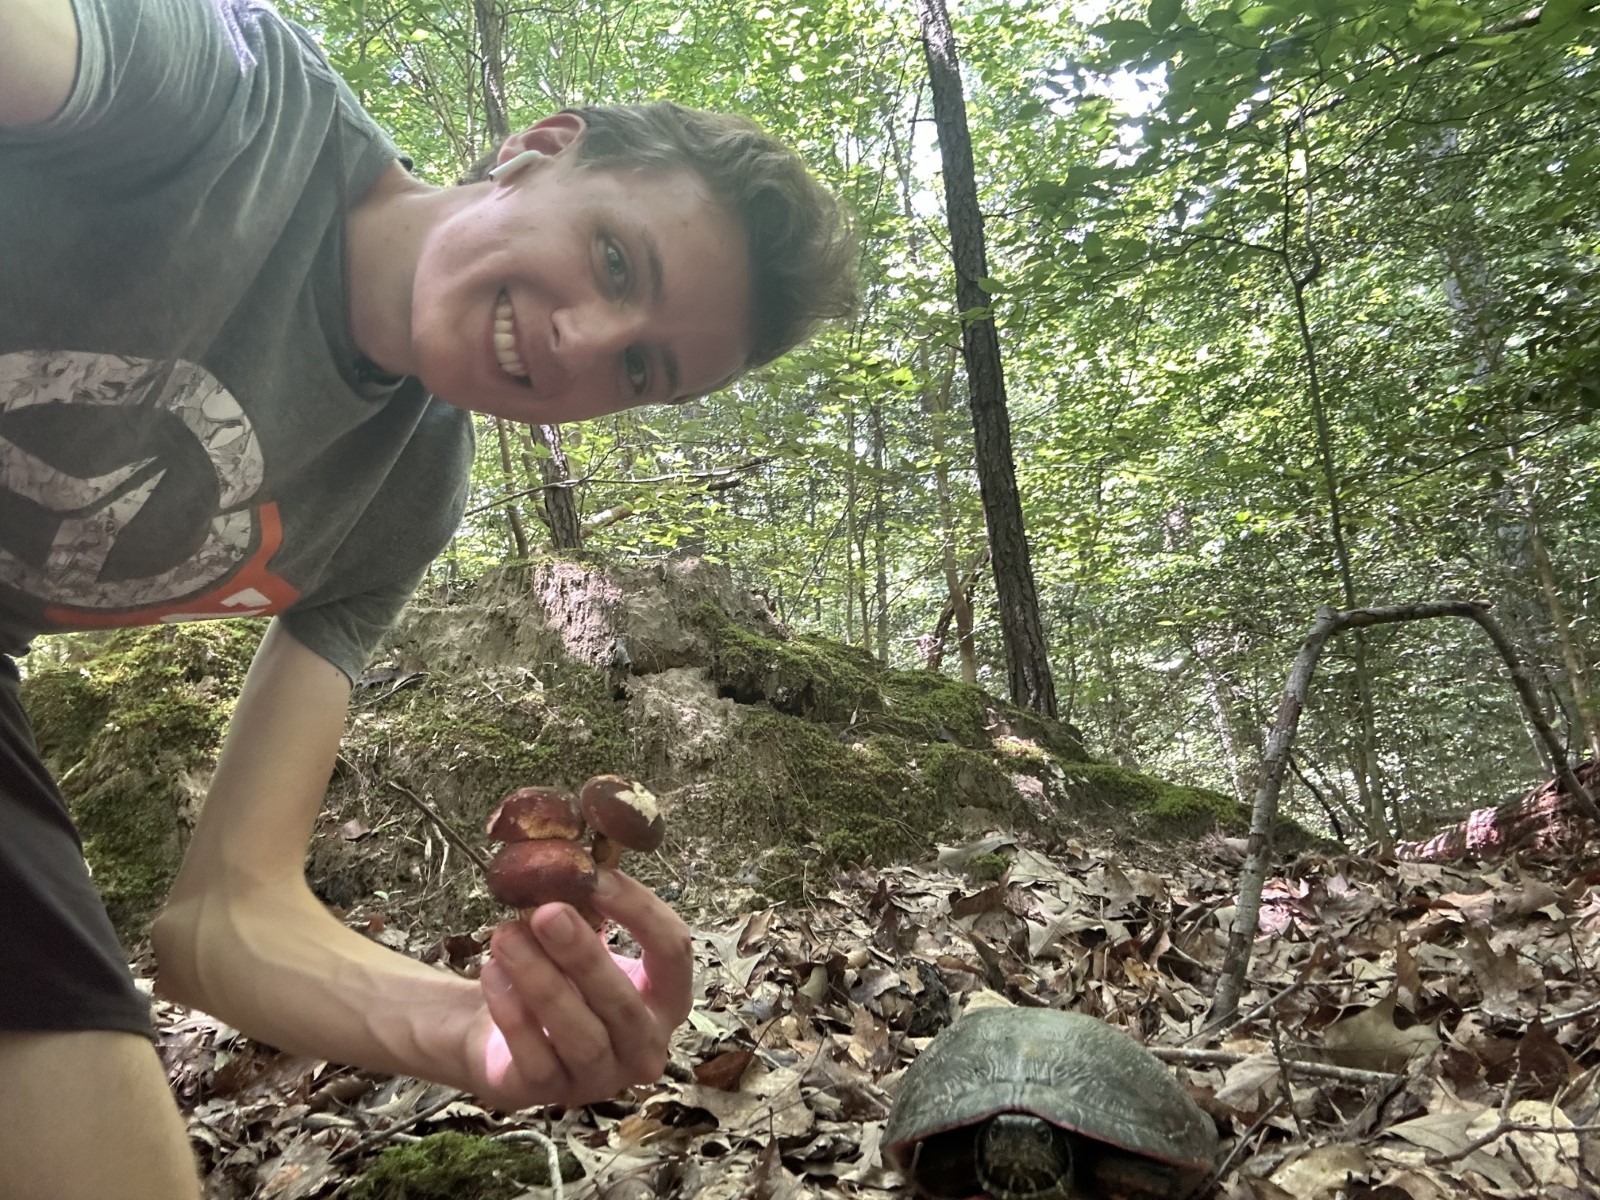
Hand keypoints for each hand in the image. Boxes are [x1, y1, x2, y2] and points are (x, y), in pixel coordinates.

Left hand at [464, 869, 693, 1108]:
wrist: (509, 1030)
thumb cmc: (563, 978)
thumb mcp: (585, 943)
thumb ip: (588, 911)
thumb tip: (572, 865)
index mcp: (666, 1000)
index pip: (674, 953)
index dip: (640, 912)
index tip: (596, 877)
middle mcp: (644, 1047)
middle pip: (623, 1004)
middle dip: (584, 955)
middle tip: (546, 911)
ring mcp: (600, 1078)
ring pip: (581, 1034)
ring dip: (542, 981)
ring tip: (506, 935)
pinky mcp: (551, 1092)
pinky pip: (535, 1055)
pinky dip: (512, 1011)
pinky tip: (492, 972)